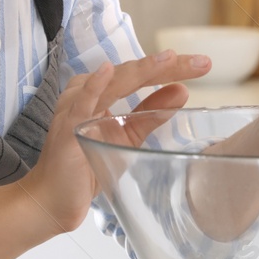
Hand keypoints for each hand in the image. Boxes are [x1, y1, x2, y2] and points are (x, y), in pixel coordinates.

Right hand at [18, 50, 208, 232]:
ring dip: (141, 70)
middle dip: (167, 67)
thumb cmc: (86, 165)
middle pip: (132, 74)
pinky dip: (94, 86)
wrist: (55, 199)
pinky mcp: (68, 127)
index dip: (173, 69)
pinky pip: (81, 102)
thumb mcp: (127, 135)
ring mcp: (76, 107)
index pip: (142, 75)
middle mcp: (88, 92)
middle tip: (201, 62)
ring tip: (169, 60)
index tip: (203, 64)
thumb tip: (182, 91)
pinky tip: (107, 71)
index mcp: (103, 92)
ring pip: (113, 82)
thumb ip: (151, 113)